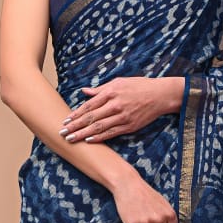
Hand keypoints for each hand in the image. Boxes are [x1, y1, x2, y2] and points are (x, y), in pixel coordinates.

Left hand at [58, 76, 183, 142]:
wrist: (160, 95)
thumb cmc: (139, 86)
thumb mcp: (119, 82)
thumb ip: (100, 89)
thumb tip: (84, 90)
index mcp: (110, 92)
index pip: (89, 105)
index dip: (76, 114)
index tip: (65, 120)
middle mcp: (115, 105)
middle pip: (90, 118)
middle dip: (75, 126)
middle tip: (62, 133)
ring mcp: (122, 116)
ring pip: (98, 127)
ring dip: (83, 134)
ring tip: (71, 139)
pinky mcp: (129, 126)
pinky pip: (111, 133)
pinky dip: (99, 137)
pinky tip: (89, 141)